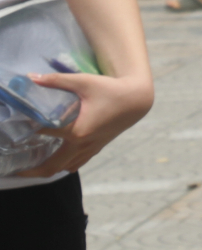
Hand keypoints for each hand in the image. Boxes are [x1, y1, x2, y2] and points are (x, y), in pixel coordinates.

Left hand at [16, 71, 154, 177]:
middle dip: (31, 171)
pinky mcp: (97, 147)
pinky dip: (64, 164)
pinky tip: (57, 156)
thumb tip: (30, 78)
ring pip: (64, 168)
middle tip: (16, 169)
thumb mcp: (83, 81)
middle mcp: (82, 144)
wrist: (137, 99)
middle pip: (51, 166)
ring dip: (47, 169)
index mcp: (77, 130)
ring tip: (33, 164)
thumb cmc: (111, 89)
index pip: (44, 133)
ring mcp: (90, 148)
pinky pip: (76, 163)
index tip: (16, 127)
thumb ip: (55, 81)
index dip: (28, 129)